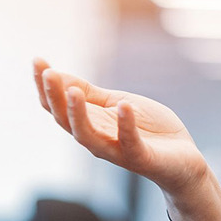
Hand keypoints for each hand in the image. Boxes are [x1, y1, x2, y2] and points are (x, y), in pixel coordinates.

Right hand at [31, 59, 220, 220]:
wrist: (183, 160)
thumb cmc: (149, 131)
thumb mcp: (116, 103)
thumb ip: (90, 94)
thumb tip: (55, 73)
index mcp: (90, 124)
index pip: (58, 107)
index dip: (45, 86)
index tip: (37, 61)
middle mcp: (97, 139)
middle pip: (65, 121)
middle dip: (54, 97)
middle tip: (46, 73)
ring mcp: (117, 150)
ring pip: (88, 137)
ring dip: (78, 114)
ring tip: (73, 91)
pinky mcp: (141, 158)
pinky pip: (129, 143)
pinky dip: (125, 125)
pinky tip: (123, 105)